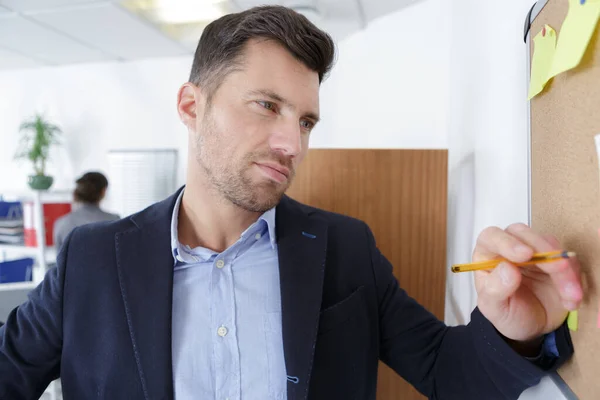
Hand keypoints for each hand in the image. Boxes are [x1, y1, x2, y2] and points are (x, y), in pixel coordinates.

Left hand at [473, 223, 582, 341]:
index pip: (491, 237)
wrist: (532, 328)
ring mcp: (534, 251)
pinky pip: (568, 259)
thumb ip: (495, 289)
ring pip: (550, 245)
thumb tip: (507, 268)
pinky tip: (571, 300)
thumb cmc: (507, 313)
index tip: (525, 254)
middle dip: (544, 251)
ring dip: (563, 270)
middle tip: (559, 268)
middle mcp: (510, 248)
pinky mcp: (555, 259)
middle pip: (523, 234)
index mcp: (487, 255)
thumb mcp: (494, 309)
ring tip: (569, 296)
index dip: (507, 242)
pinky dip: (573, 278)